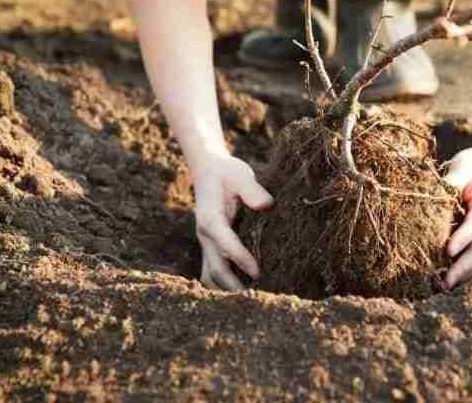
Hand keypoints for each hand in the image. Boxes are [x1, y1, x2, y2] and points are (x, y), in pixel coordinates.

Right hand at [193, 153, 273, 290]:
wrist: (208, 169)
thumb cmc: (227, 172)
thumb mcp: (240, 174)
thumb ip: (252, 189)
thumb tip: (266, 205)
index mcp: (210, 218)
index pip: (225, 244)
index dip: (241, 260)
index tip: (258, 273)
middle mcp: (204, 235)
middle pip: (215, 269)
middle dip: (233, 286)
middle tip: (256, 300)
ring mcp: (205, 243)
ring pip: (210, 276)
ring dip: (226, 289)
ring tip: (249, 302)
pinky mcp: (211, 247)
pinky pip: (212, 271)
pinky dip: (224, 284)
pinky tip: (242, 292)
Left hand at [442, 144, 471, 288]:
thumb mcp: (466, 163)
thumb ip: (453, 179)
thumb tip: (433, 195)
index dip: (462, 238)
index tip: (447, 251)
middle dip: (462, 268)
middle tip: (443, 282)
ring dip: (463, 275)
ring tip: (440, 288)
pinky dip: (465, 274)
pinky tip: (447, 282)